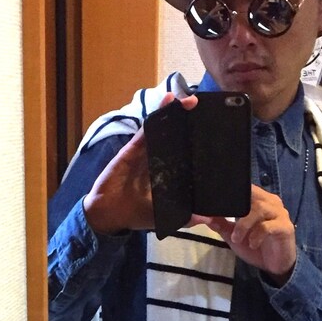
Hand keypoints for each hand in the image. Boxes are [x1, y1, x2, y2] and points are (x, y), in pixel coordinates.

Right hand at [82, 93, 197, 234]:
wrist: (109, 214)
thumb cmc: (135, 214)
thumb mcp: (167, 216)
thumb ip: (188, 217)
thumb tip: (211, 220)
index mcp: (168, 174)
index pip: (185, 154)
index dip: (196, 142)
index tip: (212, 131)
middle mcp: (159, 159)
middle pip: (176, 136)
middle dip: (188, 122)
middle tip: (203, 109)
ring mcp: (147, 152)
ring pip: (163, 128)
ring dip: (175, 113)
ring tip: (191, 100)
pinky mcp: (134, 148)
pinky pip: (147, 128)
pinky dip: (158, 113)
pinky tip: (169, 101)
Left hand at [194, 185, 296, 283]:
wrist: (275, 266)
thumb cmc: (256, 246)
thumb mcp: (233, 235)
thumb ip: (220, 224)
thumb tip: (202, 216)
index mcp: (259, 200)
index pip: (245, 189)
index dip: (230, 194)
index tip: (215, 204)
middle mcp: (271, 202)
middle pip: (252, 195)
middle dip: (235, 207)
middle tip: (223, 218)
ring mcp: (279, 214)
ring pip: (259, 209)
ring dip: (244, 224)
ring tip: (236, 238)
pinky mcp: (285, 228)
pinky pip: (268, 226)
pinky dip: (256, 235)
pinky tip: (252, 244)